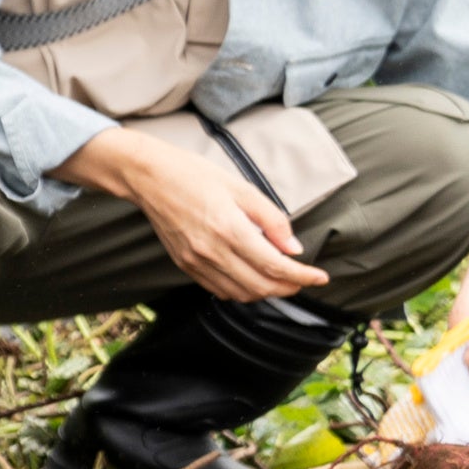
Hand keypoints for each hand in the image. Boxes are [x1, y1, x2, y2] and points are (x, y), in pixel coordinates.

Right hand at [62, 127, 330, 303]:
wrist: (148, 176)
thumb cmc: (194, 175)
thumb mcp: (241, 188)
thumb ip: (271, 219)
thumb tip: (293, 248)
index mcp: (229, 229)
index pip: (275, 266)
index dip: (303, 275)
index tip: (320, 277)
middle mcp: (211, 251)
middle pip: (261, 286)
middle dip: (289, 286)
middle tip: (303, 278)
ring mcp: (196, 261)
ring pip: (241, 294)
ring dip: (266, 292)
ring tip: (280, 279)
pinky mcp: (185, 265)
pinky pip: (219, 290)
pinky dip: (241, 290)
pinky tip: (250, 278)